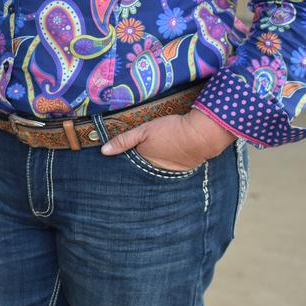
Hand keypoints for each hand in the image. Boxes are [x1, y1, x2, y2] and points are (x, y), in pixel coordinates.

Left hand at [100, 108, 235, 171]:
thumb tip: (103, 151)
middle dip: (134, 169)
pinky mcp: (181, 172)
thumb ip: (124, 140)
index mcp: (144, 164)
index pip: (128, 168)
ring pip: (153, 172)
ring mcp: (169, 174)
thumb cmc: (171, 131)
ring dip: (149, 168)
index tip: (114, 161)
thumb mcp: (144, 131)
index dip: (122, 163)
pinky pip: (166, 171)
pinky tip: (163, 158)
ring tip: (148, 159)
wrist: (201, 135)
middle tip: (129, 161)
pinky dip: (163, 166)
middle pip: (140, 172)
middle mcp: (155, 174)